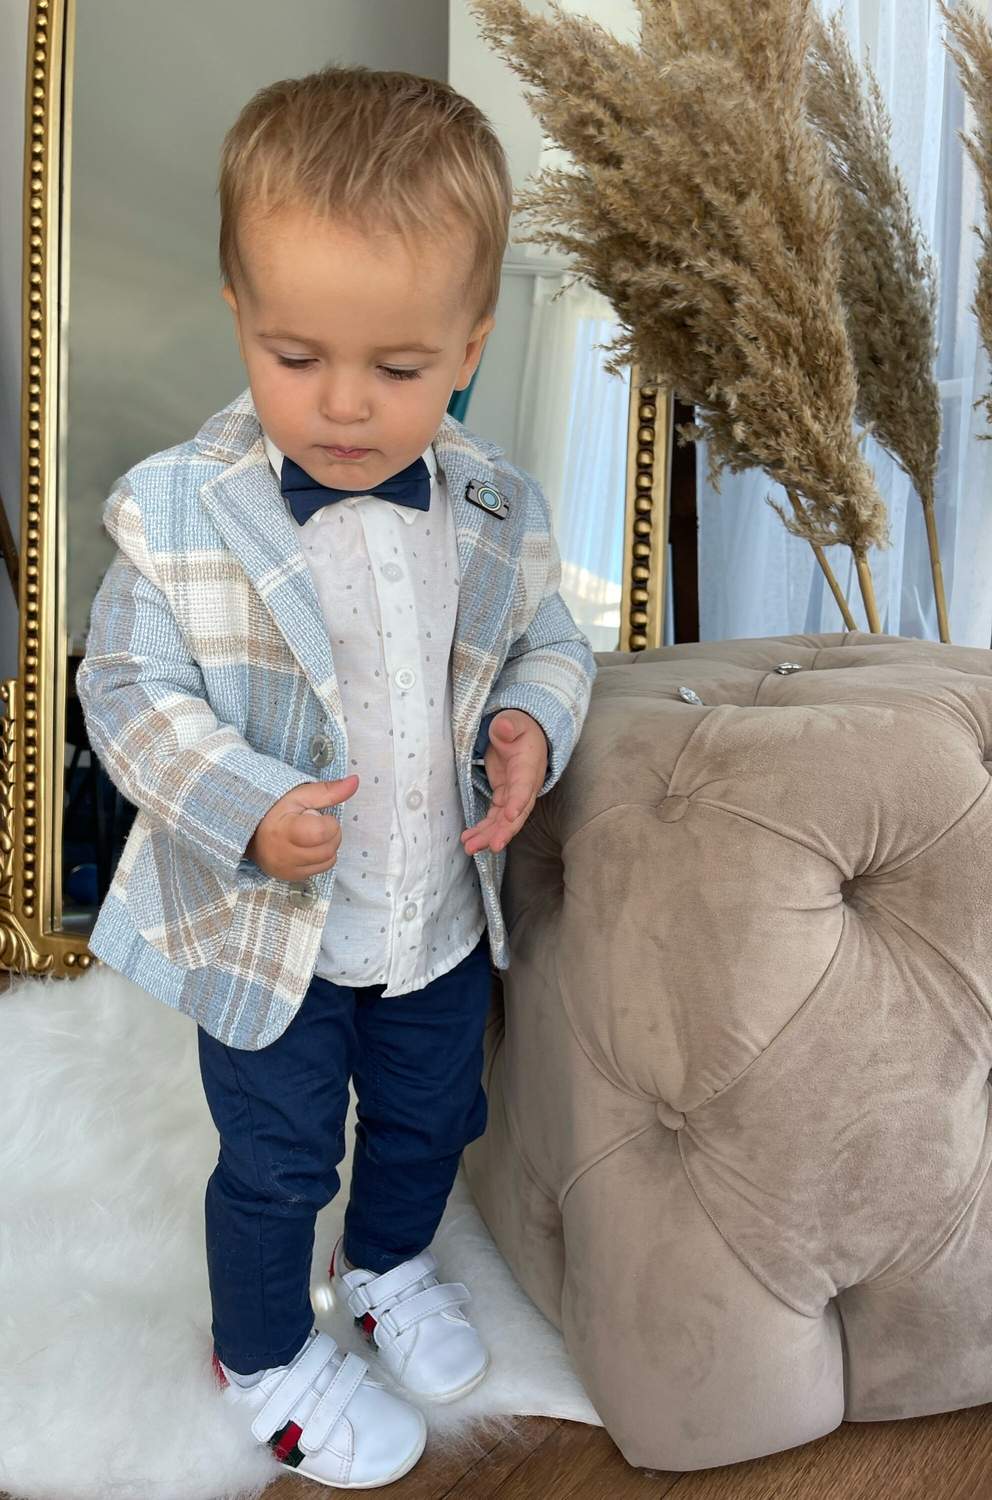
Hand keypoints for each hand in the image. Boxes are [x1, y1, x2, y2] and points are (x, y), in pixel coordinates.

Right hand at [246, 775, 358, 880]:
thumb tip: (355, 781)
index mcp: (284, 831)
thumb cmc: (273, 808)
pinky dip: (320, 857)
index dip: (327, 822)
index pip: (322, 832)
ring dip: (327, 846)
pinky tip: (306, 847)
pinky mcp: (290, 878)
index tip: (315, 815)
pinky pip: (320, 870)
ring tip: (310, 835)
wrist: (248, 830)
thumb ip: (329, 791)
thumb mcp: (299, 795)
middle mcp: (284, 855)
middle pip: (329, 848)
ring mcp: (287, 870)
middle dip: (330, 833)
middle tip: (314, 823)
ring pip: (329, 861)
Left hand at [461, 710, 547, 855]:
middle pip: (517, 813)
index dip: (518, 801)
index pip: (524, 787)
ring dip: (488, 836)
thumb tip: (503, 727)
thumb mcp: (514, 722)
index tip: (509, 815)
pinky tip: (468, 840)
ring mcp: (513, 795)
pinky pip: (494, 819)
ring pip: (503, 821)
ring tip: (470, 848)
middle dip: (505, 831)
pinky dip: (482, 830)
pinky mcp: (503, 798)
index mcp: (528, 768)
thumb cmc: (519, 728)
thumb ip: (509, 725)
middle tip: (493, 846)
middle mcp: (524, 787)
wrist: (523, 735)